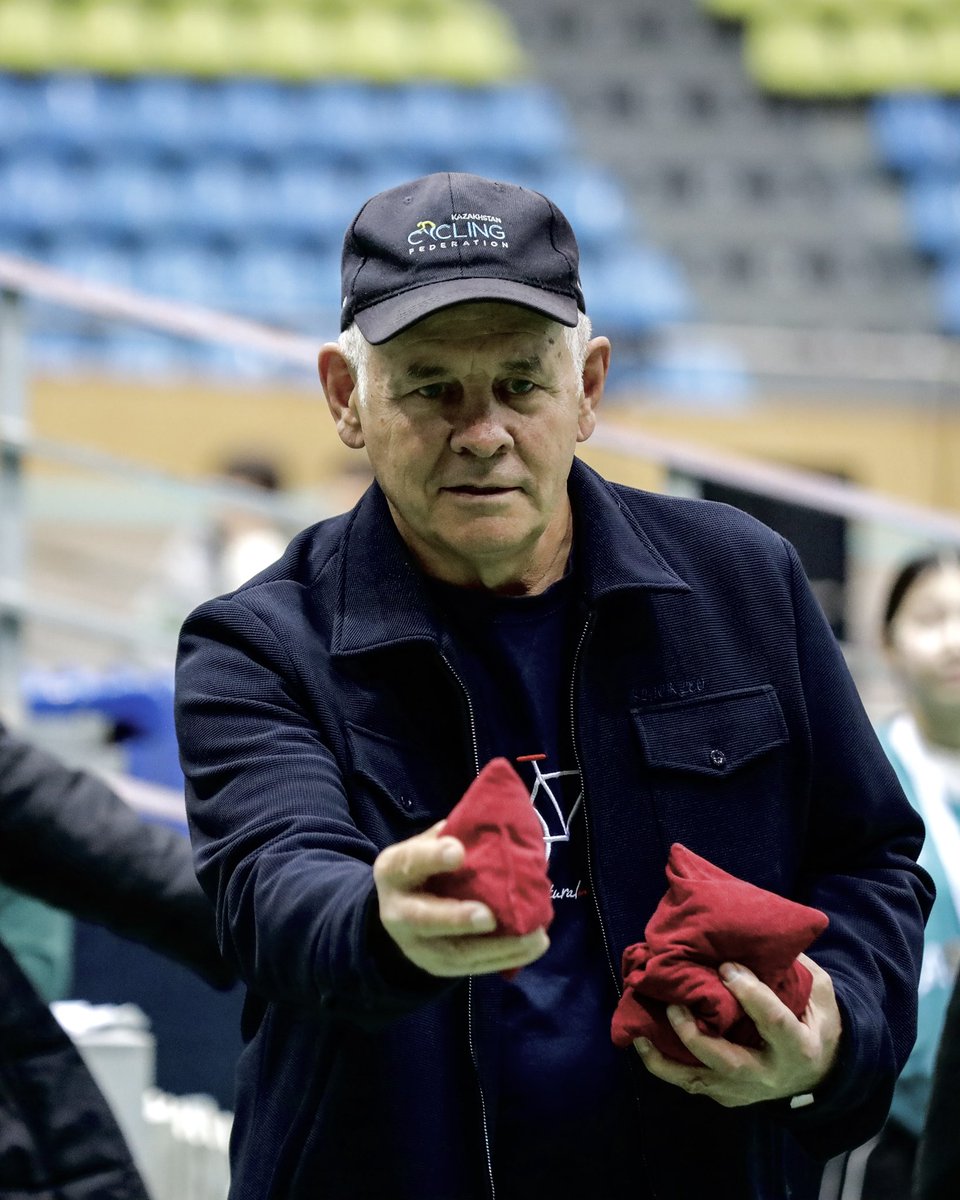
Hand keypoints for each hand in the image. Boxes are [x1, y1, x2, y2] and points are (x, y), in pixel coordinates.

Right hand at [373, 822, 549, 977]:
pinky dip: (504, 958)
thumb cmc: (423, 867)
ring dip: (498, 947)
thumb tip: (496, 823)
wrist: (397, 908)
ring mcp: (416, 945)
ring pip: (455, 953)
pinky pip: (471, 967)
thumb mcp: (426, 844)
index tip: (457, 851)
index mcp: (394, 871)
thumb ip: (452, 836)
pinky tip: (532, 947)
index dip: (432, 858)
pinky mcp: (437, 966)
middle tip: (489, 917)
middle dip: (457, 919)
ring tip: (535, 936)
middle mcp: (398, 912)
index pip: (409, 862)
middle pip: (424, 919)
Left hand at [633, 953, 841, 1107]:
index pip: (773, 1021)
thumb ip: (796, 968)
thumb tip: (763, 935)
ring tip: (641, 1034)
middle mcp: (770, 1075)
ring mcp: (747, 1092)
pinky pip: (694, 1085)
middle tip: (674, 1005)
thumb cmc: (817, 1024)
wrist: (823, 1073)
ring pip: (702, 1082)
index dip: (749, 993)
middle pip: (729, 1062)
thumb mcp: (819, 994)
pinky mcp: (729, 1097)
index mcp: (797, 1046)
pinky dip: (666, 1068)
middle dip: (696, 1036)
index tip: (725, 966)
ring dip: (667, 1061)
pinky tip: (644, 1045)